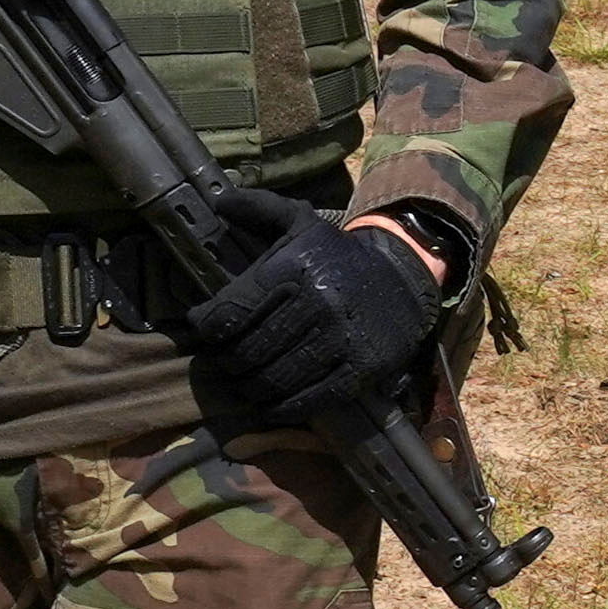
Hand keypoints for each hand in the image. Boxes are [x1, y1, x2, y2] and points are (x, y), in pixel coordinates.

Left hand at [180, 187, 448, 431]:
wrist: (404, 278)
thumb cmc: (337, 254)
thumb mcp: (301, 221)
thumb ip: (258, 208)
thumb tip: (219, 200)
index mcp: (294, 270)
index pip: (227, 314)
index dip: (204, 326)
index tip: (203, 326)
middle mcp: (316, 306)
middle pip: (245, 352)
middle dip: (225, 361)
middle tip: (223, 359)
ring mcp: (339, 341)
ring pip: (272, 380)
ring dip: (248, 387)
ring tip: (243, 381)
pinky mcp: (359, 371)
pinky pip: (307, 400)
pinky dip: (280, 407)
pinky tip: (270, 402)